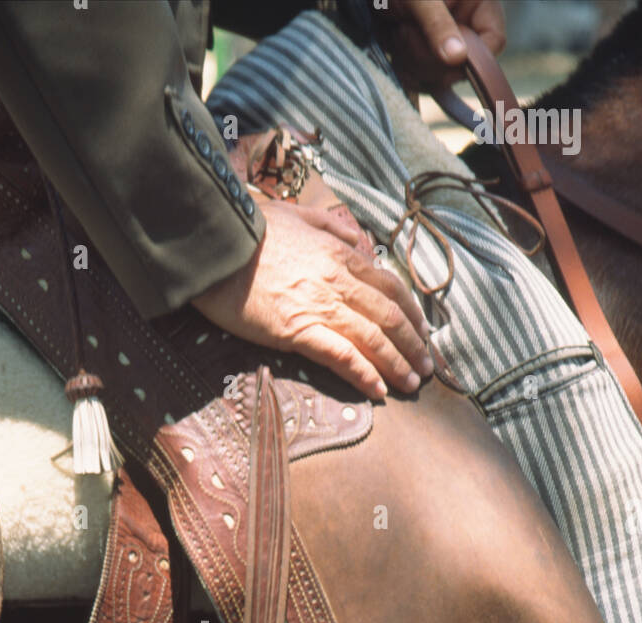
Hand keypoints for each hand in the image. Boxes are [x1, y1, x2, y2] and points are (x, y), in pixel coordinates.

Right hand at [191, 196, 432, 398]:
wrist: (214, 245)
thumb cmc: (249, 230)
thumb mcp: (296, 213)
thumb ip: (330, 225)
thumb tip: (355, 238)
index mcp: (340, 254)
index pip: (390, 287)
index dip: (412, 313)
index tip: (421, 332)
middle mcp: (338, 282)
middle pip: (390, 316)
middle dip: (413, 345)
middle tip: (426, 367)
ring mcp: (320, 307)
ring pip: (373, 339)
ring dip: (397, 365)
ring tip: (411, 385)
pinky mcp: (298, 331)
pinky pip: (341, 356)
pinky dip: (364, 374)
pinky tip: (378, 391)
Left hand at [381, 0, 505, 89]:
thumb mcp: (420, 0)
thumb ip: (438, 25)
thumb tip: (458, 58)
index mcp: (478, 4)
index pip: (494, 41)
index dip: (475, 59)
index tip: (449, 59)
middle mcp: (465, 25)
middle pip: (462, 67)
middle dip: (430, 57)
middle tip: (407, 31)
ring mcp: (446, 44)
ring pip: (438, 77)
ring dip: (412, 61)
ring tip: (398, 30)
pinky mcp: (427, 57)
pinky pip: (422, 81)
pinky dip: (405, 69)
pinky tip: (395, 46)